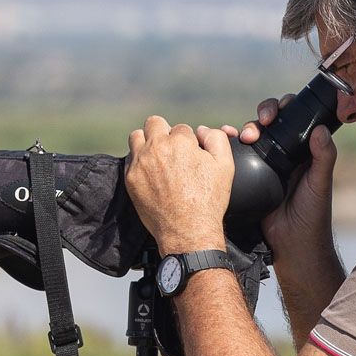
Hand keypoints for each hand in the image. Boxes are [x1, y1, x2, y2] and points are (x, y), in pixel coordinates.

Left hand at [125, 116, 233, 252]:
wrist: (188, 231)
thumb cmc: (209, 200)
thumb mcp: (225, 166)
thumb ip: (216, 138)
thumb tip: (200, 130)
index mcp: (180, 141)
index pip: (181, 128)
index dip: (188, 142)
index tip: (190, 156)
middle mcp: (157, 147)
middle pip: (154, 123)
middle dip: (164, 132)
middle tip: (171, 150)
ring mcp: (140, 162)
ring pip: (137, 137)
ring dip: (146, 142)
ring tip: (157, 157)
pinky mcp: (130, 178)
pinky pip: (129, 159)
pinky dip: (139, 162)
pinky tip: (150, 173)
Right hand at [217, 96, 337, 260]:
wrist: (291, 244)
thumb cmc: (313, 215)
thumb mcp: (320, 183)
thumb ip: (324, 156)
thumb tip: (320, 128)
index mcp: (302, 150)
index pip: (293, 119)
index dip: (284, 108)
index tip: (276, 113)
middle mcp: (283, 153)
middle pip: (269, 123)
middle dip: (261, 116)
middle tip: (259, 124)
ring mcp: (264, 165)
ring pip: (251, 137)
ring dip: (242, 129)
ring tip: (239, 135)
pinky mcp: (248, 178)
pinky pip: (236, 156)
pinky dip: (228, 145)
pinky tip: (222, 140)